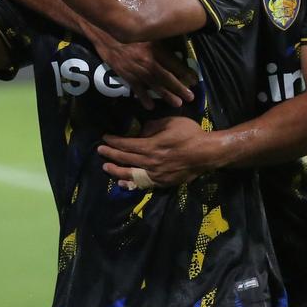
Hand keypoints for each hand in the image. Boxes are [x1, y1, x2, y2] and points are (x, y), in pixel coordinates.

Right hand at [91, 36, 197, 109]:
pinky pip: (137, 89)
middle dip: (180, 88)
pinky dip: (144, 98)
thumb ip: (163, 42)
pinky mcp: (127, 76)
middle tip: (190, 97)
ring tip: (177, 104)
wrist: (108, 36)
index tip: (194, 80)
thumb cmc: (131, 33)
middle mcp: (149, 62)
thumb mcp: (150, 34)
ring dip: (167, 96)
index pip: (175, 64)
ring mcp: (138, 71)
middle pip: (168, 77)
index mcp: (156, 50)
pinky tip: (150, 106)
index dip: (185, 73)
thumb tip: (178, 49)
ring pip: (155, 86)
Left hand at [98, 117, 220, 186]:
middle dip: (110, 154)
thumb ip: (153, 126)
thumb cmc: (190, 134)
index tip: (105, 138)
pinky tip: (123, 181)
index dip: (114, 141)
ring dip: (116, 171)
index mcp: (151, 146)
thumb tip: (142, 130)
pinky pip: (142, 183)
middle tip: (100, 150)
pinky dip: (131, 182)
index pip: (126, 144)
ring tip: (106, 167)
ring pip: (130, 174)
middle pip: (124, 159)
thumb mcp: (171, 122)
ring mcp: (155, 174)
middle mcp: (150, 162)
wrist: (206, 153)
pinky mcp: (162, 182)